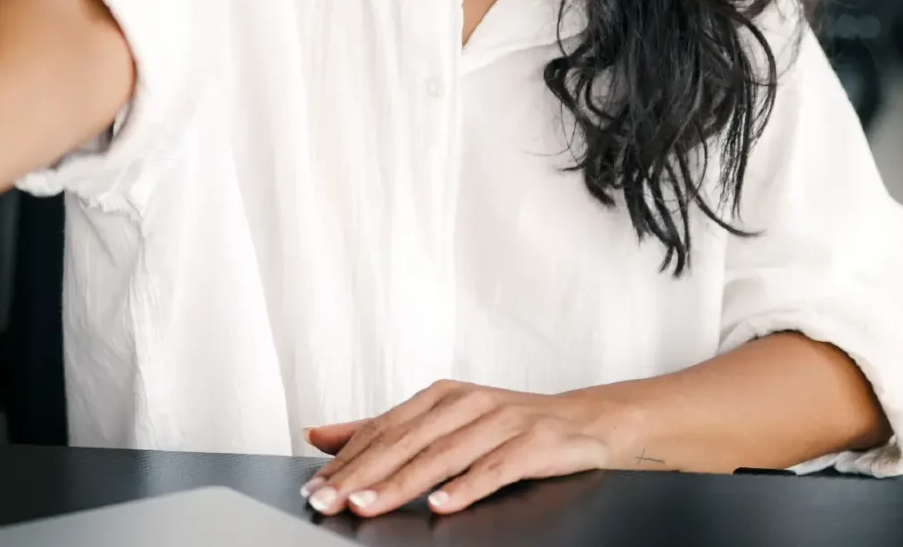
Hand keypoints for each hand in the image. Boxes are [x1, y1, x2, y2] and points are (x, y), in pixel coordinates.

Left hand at [301, 380, 651, 517]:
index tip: (315, 486)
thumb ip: (383, 430)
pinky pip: (494, 469)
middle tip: (329, 500)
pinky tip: (441, 505)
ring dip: (402, 484)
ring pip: (441, 456)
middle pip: (404, 442)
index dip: (345, 459)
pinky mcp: (533, 443)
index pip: (382, 429)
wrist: (587, 420)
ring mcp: (500, 421)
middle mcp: (466, 403)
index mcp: (439, 397)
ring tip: (367, 504)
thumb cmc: (509, 425)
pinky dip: (466, 487)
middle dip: (361, 474)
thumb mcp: (443, 421)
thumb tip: (318, 434)